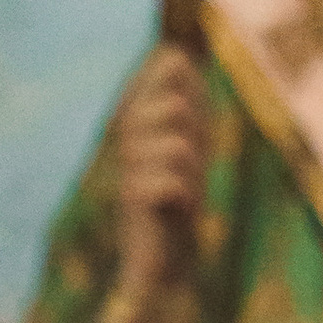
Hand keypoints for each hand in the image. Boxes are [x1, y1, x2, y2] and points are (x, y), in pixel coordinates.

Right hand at [111, 44, 205, 307]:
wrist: (164, 265)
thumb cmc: (180, 205)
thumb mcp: (190, 144)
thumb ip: (187, 101)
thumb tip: (181, 58)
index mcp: (139, 113)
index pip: (171, 63)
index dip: (196, 94)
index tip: (194, 133)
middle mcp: (126, 134)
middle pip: (176, 105)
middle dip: (196, 138)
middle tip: (188, 170)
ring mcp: (126, 164)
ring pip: (177, 144)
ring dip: (192, 172)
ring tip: (181, 191)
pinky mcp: (131, 195)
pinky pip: (173, 179)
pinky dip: (184, 195)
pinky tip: (174, 209)